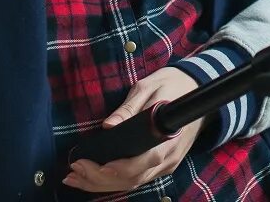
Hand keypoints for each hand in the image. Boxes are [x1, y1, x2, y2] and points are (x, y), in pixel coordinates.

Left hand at [64, 67, 203, 192]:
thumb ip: (129, 107)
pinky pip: (136, 179)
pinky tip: (94, 178)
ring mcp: (166, 164)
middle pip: (132, 179)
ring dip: (101, 184)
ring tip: (75, 178)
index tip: (90, 163)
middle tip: (73, 170)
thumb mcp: (149, 87)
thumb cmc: (172, 85)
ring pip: (132, 184)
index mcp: (167, 138)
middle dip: (99, 179)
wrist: (197, 88)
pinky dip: (113, 182)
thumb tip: (108, 125)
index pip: (141, 163)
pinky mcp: (162, 165)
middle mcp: (168, 157)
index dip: (114, 169)